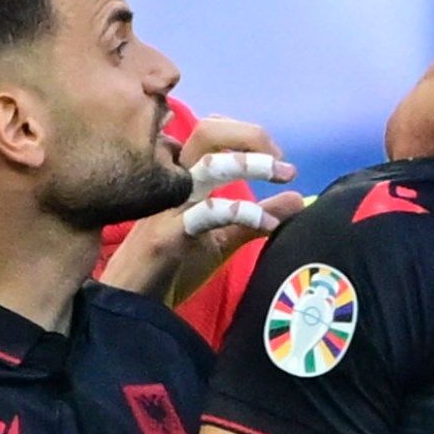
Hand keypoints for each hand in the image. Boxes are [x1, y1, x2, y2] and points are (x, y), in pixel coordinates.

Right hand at [102, 116, 305, 304]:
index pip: (211, 130)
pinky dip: (242, 212)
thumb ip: (256, 219)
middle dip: (250, 136)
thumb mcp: (221, 240)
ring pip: (207, 164)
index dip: (247, 134)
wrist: (134, 304)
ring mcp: (169, 206)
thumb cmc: (172, 267)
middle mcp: (176, 183)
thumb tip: (298, 199)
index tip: (278, 158)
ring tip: (285, 176)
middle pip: (207, 131)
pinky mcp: (167, 235)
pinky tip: (267, 224)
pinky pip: (206, 212)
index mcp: (185, 178)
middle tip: (282, 163)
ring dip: (251, 163)